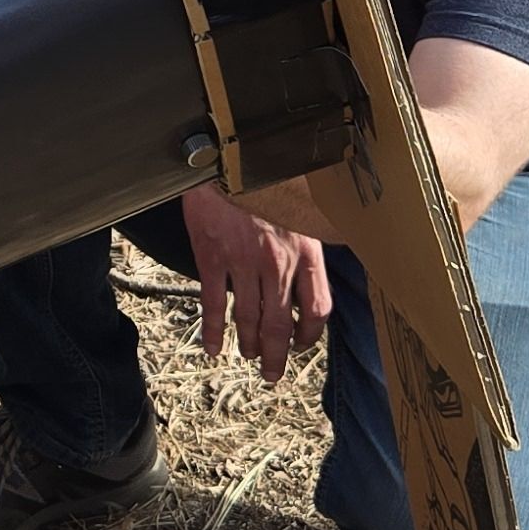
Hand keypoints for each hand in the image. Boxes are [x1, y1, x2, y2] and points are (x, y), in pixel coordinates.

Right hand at [180, 185, 332, 381]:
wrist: (226, 156)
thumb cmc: (266, 179)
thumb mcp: (301, 207)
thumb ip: (309, 239)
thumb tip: (317, 267)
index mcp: (305, 251)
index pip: (317, 308)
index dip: (310, 334)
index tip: (301, 344)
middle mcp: (277, 262)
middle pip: (281, 325)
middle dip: (277, 355)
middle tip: (272, 373)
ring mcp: (242, 262)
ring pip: (249, 319)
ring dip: (249, 345)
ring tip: (248, 357)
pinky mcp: (212, 258)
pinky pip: (214, 304)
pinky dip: (212, 330)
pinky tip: (212, 347)